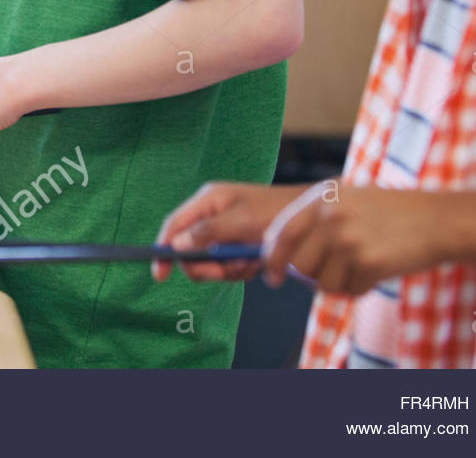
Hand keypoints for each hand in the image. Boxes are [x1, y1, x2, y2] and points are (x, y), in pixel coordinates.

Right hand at [153, 182, 304, 282]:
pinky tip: (257, 263)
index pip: (174, 225)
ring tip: (251, 261)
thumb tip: (177, 245)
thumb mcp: (242, 220)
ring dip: (228, 269)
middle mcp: (213, 215)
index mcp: (208, 201)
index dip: (163, 249)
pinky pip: (228, 267)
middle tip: (225, 271)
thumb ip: (207, 232)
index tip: (160, 275)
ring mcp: (226, 232)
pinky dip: (241, 270)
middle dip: (207, 265)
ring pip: (210, 262)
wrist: (316, 220)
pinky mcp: (238, 246)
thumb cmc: (279, 212)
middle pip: (190, 250)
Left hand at [258, 183, 450, 294]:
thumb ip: (315, 221)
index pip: (283, 234)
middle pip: (301, 265)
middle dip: (314, 275)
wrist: (439, 220)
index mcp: (322, 199)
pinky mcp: (371, 262)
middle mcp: (331, 217)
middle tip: (336, 270)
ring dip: (340, 283)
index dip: (274, 260)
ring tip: (361, 266)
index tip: (273, 277)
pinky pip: (351, 290)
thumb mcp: (348, 200)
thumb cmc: (391, 214)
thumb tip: (282, 257)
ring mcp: (350, 239)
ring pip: (324, 283)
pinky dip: (361, 287)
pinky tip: (378, 270)